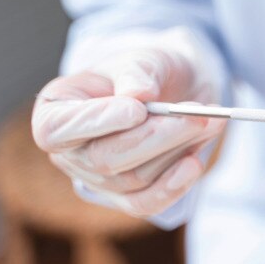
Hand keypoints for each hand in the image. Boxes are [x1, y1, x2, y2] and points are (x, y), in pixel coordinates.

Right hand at [32, 42, 224, 216]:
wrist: (177, 92)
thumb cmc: (148, 74)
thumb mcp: (143, 59)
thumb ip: (137, 72)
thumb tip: (137, 95)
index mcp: (55, 111)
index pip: (56, 129)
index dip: (97, 122)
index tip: (138, 109)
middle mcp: (69, 152)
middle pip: (104, 159)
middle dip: (156, 137)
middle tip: (197, 116)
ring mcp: (96, 179)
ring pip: (133, 179)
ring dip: (177, 151)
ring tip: (209, 120)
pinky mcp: (126, 198)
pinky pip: (146, 204)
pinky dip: (175, 184)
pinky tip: (195, 162)